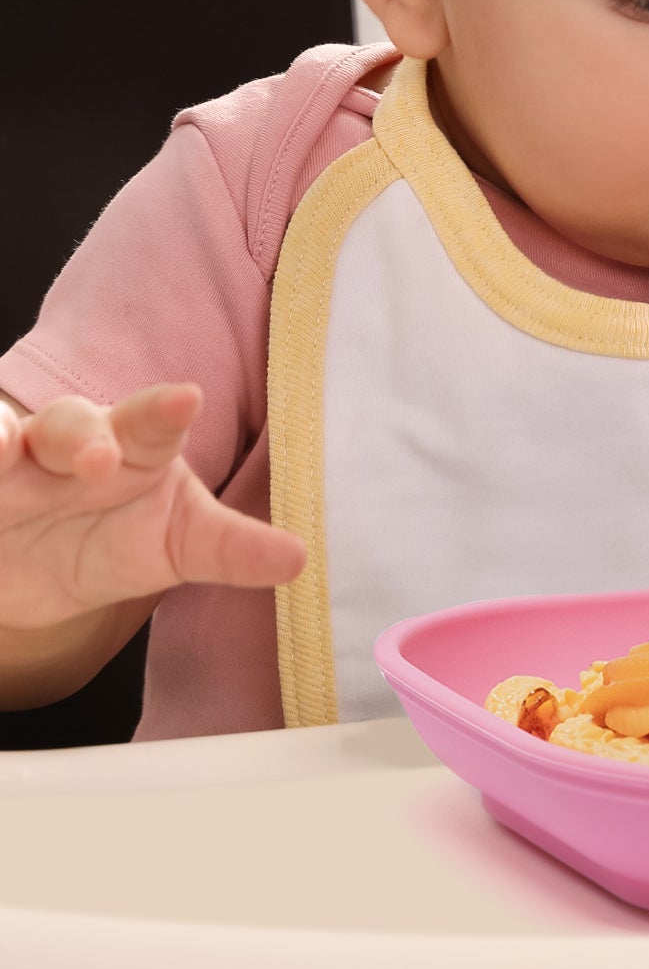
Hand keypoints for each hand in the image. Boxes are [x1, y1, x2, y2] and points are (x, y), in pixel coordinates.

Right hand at [0, 386, 304, 631]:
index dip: (167, 410)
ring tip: (2, 449)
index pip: (155, 423)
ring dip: (2, 440)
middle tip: (99, 458)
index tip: (188, 398)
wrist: (33, 570)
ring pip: (5, 436)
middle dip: (83, 436)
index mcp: (136, 447)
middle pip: (73, 423)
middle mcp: (71, 443)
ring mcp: (14, 463)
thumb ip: (233, 548)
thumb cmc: (116, 538)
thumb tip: (299, 557)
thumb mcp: (177, 545)